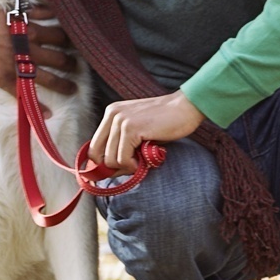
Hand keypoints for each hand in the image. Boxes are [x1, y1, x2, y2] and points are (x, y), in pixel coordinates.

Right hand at [0, 1, 76, 101]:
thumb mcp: (10, 7)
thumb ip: (32, 10)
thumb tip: (50, 8)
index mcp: (29, 29)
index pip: (60, 35)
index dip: (72, 39)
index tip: (79, 43)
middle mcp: (26, 48)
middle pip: (58, 57)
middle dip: (71, 63)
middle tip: (78, 66)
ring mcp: (15, 65)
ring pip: (47, 77)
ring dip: (63, 83)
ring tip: (73, 88)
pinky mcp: (3, 78)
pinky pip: (23, 94)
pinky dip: (37, 105)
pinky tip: (48, 112)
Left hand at [89, 90, 203, 169]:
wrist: (186, 107)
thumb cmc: (166, 123)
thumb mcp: (138, 131)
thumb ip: (121, 145)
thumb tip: (108, 172)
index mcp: (111, 113)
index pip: (93, 146)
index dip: (102, 164)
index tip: (116, 171)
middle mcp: (112, 114)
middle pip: (98, 155)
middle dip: (113, 168)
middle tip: (132, 167)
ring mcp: (120, 120)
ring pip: (110, 159)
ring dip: (126, 167)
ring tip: (142, 161)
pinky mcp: (131, 128)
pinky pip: (123, 158)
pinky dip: (133, 165)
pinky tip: (145, 160)